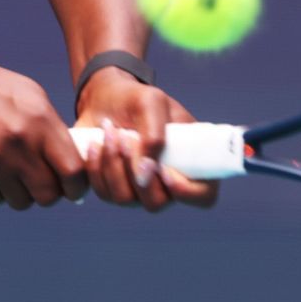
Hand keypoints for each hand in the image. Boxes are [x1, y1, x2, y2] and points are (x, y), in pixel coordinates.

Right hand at [0, 56, 87, 208]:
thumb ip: (52, 129)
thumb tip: (73, 161)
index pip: (73, 170)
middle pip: (48, 194)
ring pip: (21, 202)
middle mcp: (18, 144)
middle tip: (44, 184)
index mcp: (40, 121)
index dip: (78, 186)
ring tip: (17, 178)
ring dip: (22, 194)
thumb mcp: (31, 96)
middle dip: (50, 194)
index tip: (74, 188)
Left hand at [74, 71, 219, 211]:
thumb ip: (155, 137)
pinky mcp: (113, 189)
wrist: (106, 99)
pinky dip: (96, 167)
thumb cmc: (137, 100)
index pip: (203, 196)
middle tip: (125, 137)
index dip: (187, 192)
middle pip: (156, 203)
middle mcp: (166, 184)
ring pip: (125, 199)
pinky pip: (104, 193)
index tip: (163, 168)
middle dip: (134, 170)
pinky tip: (96, 144)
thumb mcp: (152, 103)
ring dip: (113, 164)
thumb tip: (145, 175)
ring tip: (110, 133)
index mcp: (190, 163)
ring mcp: (139, 191)